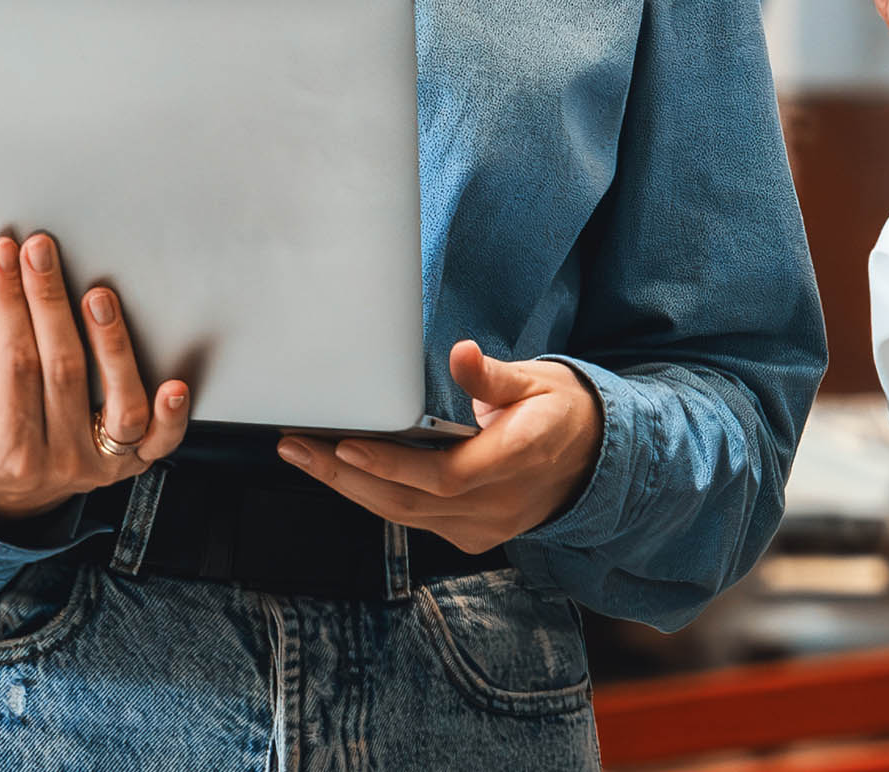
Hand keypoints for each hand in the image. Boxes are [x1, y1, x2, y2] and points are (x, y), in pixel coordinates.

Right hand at [0, 232, 192, 528]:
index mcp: (10, 455)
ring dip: (110, 344)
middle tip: (39, 252)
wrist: (11, 499)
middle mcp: (62, 460)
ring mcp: (103, 462)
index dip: (7, 306)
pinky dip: (171, 415)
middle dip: (48, 302)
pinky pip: (161, 440)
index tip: (2, 257)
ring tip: (98, 295)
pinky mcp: (135, 460)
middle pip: (62, 371)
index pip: (13, 366)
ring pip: (118, 402)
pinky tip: (174, 383)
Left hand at [274, 341, 600, 553]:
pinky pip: (413, 520)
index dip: (391, 464)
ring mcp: (485, 526)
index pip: (446, 475)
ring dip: (348, 486)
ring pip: (404, 515)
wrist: (593, 459)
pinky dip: (374, 495)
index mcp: (520, 458)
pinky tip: (341, 473)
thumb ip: (493, 375)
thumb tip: (462, 354)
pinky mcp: (471, 534)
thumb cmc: (560, 411)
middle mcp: (500, 503)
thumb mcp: (537, 381)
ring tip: (302, 455)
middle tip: (295, 446)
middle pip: (410, 501)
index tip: (345, 444)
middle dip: (344, 475)